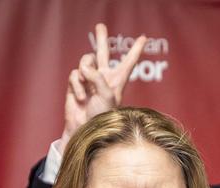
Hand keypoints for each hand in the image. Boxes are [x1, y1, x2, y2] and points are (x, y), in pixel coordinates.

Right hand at [61, 23, 146, 149]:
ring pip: (86, 60)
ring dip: (85, 70)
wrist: (84, 129)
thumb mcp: (107, 94)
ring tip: (87, 85)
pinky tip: (80, 97)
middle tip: (100, 26)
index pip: (128, 61)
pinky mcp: (76, 84)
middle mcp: (103, 77)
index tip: (144, 38)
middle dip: (101, 39)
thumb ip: (98, 77)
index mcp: (117, 80)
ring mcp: (89, 80)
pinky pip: (75, 74)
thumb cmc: (101, 116)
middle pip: (103, 52)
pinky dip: (77, 85)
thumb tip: (84, 68)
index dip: (136, 50)